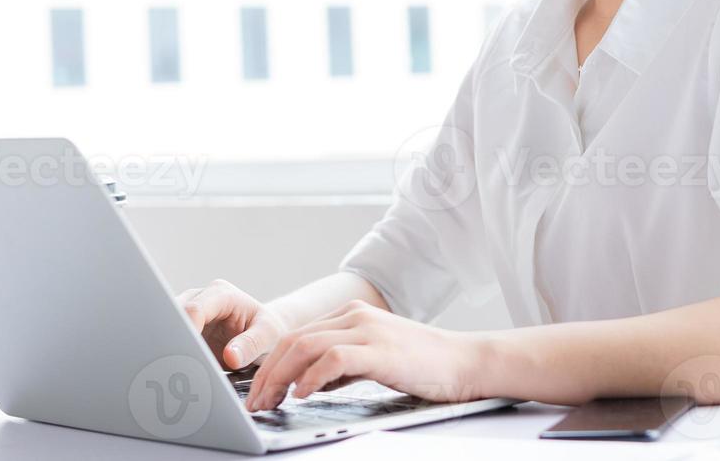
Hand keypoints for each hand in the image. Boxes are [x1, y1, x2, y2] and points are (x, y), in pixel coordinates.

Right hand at [176, 278, 289, 370]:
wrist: (262, 334)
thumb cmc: (267, 330)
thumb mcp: (269, 335)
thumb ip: (252, 344)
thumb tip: (230, 356)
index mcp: (221, 294)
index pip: (194, 309)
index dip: (186, 330)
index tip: (186, 354)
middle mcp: (200, 299)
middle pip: (173, 315)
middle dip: (172, 339)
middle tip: (173, 366)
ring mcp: (187, 314)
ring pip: (165, 327)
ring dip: (166, 347)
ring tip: (171, 371)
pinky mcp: (181, 330)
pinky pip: (167, 340)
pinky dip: (167, 354)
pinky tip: (169, 371)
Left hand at [245, 299, 490, 410]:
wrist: (464, 362)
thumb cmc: (422, 365)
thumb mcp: (374, 360)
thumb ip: (343, 366)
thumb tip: (309, 382)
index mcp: (352, 315)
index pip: (297, 335)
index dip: (270, 364)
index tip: (258, 392)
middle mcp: (355, 316)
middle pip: (293, 340)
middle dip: (266, 373)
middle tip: (254, 402)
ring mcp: (368, 330)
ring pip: (306, 346)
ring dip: (280, 377)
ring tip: (270, 402)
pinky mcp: (380, 349)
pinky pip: (334, 358)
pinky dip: (312, 377)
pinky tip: (302, 395)